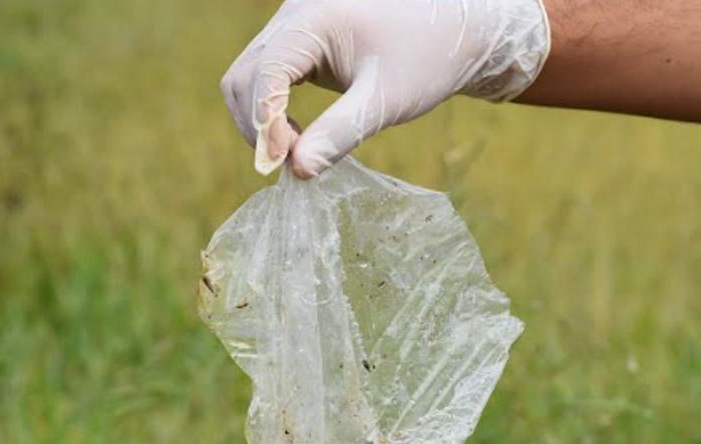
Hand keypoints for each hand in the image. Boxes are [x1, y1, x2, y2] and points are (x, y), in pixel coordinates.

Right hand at [221, 0, 549, 177]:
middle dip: (256, 124)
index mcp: (312, 19)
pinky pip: (268, 75)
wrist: (457, 29)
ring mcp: (294, 25)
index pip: (264, 76)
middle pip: (243, 75)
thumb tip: (298, 172)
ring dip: (262, 119)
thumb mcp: (385, 100)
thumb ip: (341, 133)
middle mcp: (294, 15)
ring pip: (249, 76)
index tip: (286, 166)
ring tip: (299, 151)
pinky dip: (273, 108)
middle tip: (290, 164)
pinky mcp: (301, 40)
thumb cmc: (428, 58)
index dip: (265, 125)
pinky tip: (303, 135)